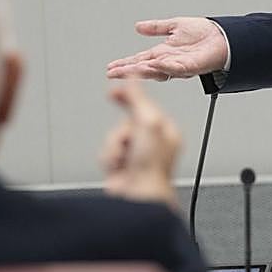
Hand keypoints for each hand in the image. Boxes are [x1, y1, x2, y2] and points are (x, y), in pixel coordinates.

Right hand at [99, 81, 180, 207]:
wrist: (138, 195)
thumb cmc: (152, 166)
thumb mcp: (148, 122)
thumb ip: (139, 98)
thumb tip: (135, 76)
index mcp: (164, 131)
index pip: (145, 106)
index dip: (129, 97)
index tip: (115, 91)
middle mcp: (151, 143)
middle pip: (125, 122)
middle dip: (122, 134)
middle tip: (125, 142)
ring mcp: (135, 155)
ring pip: (113, 137)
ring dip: (115, 147)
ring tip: (126, 159)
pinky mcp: (120, 166)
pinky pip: (107, 152)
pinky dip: (110, 158)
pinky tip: (120, 167)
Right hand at [106, 17, 226, 80]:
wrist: (224, 37)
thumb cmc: (204, 34)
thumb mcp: (175, 26)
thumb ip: (156, 28)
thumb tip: (138, 27)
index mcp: (163, 53)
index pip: (140, 61)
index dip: (125, 65)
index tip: (110, 68)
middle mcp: (169, 62)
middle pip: (144, 69)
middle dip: (128, 72)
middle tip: (113, 73)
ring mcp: (180, 66)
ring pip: (157, 71)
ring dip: (142, 71)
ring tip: (128, 70)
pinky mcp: (192, 67)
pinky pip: (177, 69)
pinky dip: (166, 66)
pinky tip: (156, 63)